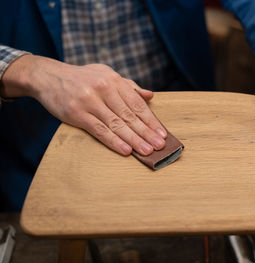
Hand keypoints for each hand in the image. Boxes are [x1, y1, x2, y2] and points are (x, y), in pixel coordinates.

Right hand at [1, 55, 166, 155]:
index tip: (162, 133)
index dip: (151, 120)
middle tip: (160, 146)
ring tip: (147, 151)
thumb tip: (150, 95)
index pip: (137, 103)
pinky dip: (114, 141)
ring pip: (116, 124)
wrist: (48, 77)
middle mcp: (103, 89)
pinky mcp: (77, 114)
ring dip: (134, 140)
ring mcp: (89, 101)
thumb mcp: (106, 74)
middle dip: (146, 132)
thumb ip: (128, 86)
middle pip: (129, 115)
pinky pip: (99, 130)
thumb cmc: (82, 78)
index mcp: (113, 80)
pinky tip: (126, 150)